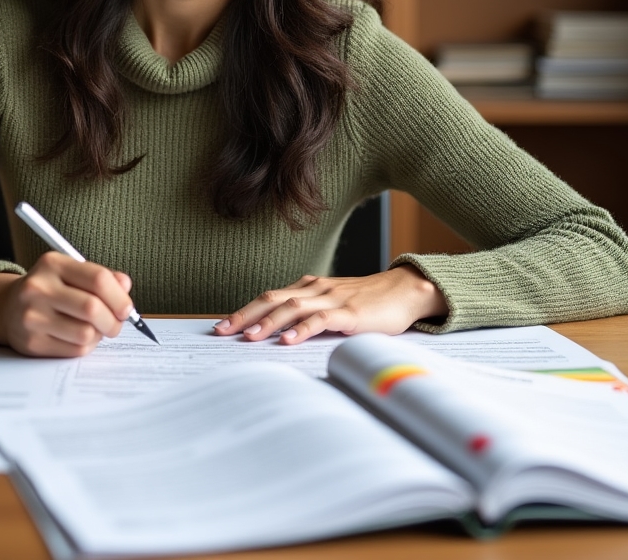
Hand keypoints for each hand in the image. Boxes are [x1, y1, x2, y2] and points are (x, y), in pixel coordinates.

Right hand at [0, 253, 133, 356]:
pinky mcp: (31, 343)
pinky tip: (79, 337)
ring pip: (86, 333)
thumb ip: (100, 277)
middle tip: (117, 323)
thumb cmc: (49, 288)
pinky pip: (74, 350)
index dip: (120, 297)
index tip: (127, 308)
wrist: (6, 307)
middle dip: (114, 321)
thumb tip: (125, 286)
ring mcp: (32, 317)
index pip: (98, 279)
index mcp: (53, 264)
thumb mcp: (70, 272)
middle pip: (92, 308)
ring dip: (99, 335)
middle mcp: (39, 288)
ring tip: (95, 328)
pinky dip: (86, 346)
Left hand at [212, 265, 446, 344]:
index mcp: (309, 287)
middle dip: (244, 315)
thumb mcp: (334, 306)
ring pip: (292, 307)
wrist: (406, 290)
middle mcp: (315, 289)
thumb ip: (311, 315)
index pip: (269, 297)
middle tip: (221, 332)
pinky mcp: (350, 312)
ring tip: (248, 338)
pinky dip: (302, 329)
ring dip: (267, 323)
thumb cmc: (369, 303)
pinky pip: (321, 319)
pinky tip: (288, 341)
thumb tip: (281, 336)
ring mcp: (332, 299)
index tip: (221, 326)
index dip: (244, 310)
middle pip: (272, 299)